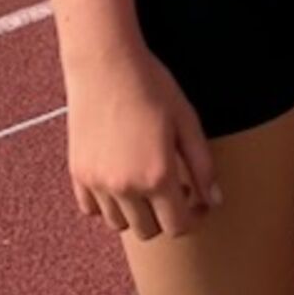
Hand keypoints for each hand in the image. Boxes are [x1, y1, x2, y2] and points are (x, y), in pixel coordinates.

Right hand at [64, 47, 219, 239]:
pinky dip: (107, 203)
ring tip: (146, 181)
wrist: (105, 63)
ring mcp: (98, 183)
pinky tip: (120, 177)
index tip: (197, 201)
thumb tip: (215, 200)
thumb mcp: (187, 120)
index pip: (178, 227)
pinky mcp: (78, 174)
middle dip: (165, 216)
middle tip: (174, 189)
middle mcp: (125, 187)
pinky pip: (92, 209)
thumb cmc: (152, 86)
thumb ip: (203, 165)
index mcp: (158, 176)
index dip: (194, 218)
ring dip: (136, 212)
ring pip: (119, 224)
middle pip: (149, 231)